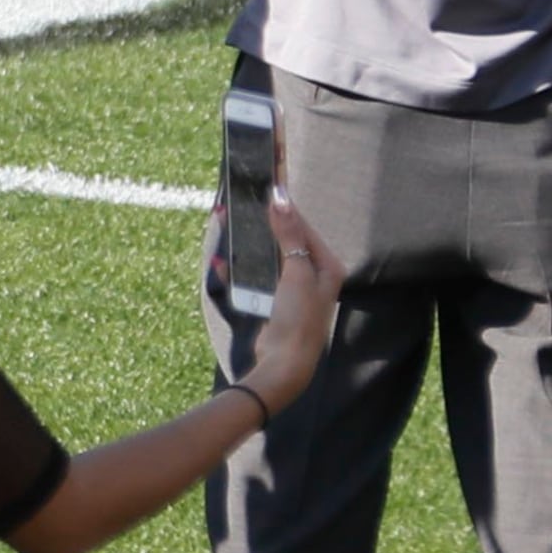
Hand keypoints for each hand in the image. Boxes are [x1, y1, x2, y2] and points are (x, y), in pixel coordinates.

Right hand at [238, 198, 344, 411]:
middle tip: (240, 209)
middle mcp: (315, 276)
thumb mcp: (296, 271)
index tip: (264, 190)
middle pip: (286, 241)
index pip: (304, 228)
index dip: (284, 209)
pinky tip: (224, 264)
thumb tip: (281, 197)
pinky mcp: (277, 302)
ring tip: (229, 230)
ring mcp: (295, 290)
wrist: (285, 362)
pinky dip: (242, 269)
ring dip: (249, 246)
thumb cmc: (299, 316)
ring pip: (269, 258)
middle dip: (262, 226)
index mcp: (328, 266)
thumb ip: (289, 234)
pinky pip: (258, 277)